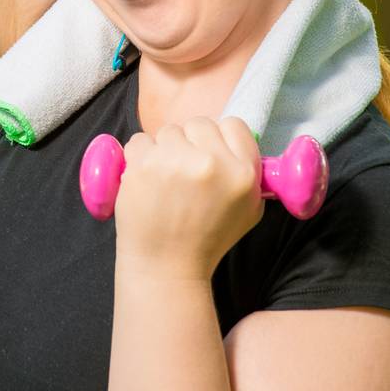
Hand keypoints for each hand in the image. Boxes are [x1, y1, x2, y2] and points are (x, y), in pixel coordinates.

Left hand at [113, 117, 265, 280]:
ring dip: (164, 150)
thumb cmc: (208, 239)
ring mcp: (174, 161)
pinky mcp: (142, 164)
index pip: (234, 124)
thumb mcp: (249, 211)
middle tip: (185, 172)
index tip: (210, 153)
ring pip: (168, 131)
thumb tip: (241, 142)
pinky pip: (140, 140)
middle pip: (199, 124)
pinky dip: (140, 157)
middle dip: (191, 143)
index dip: (220, 138)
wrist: (166, 266)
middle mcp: (210, 163)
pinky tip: (146, 181)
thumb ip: (249, 174)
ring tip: (165, 181)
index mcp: (241, 173)